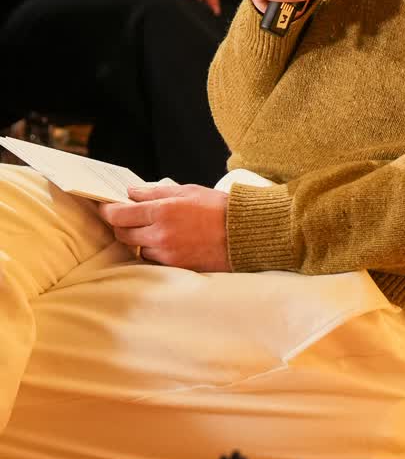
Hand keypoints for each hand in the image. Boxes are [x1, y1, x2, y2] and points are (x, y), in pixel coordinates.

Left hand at [99, 183, 229, 270]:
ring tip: (157, 231)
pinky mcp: (176, 268)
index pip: (119, 214)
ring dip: (141, 240)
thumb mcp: (188, 191)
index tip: (106, 208)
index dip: (108, 211)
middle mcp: (161, 235)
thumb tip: (131, 193)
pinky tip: (169, 243)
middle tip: (130, 218)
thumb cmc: (219, 208)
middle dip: (122, 225)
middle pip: (123, 234)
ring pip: (138, 249)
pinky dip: (156, 252)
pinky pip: (155, 261)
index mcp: (162, 211)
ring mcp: (168, 254)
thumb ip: (155, 192)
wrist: (245, 234)